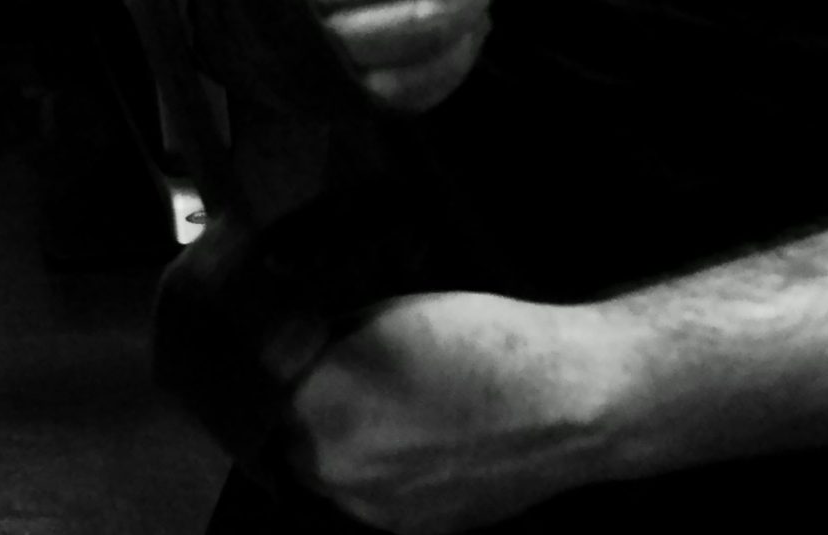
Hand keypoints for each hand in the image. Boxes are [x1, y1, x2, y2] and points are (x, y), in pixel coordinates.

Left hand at [269, 292, 625, 533]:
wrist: (565, 402)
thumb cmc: (481, 342)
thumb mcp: (392, 314)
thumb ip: (332, 338)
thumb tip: (302, 350)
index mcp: (323, 406)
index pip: (262, 389)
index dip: (279, 366)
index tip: (298, 351)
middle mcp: (335, 470)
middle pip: (290, 438)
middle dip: (307, 407)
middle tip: (343, 373)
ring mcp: (374, 510)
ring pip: (330, 474)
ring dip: (340, 442)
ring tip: (389, 407)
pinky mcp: (414, 531)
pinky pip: (373, 499)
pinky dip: (381, 471)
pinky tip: (420, 439)